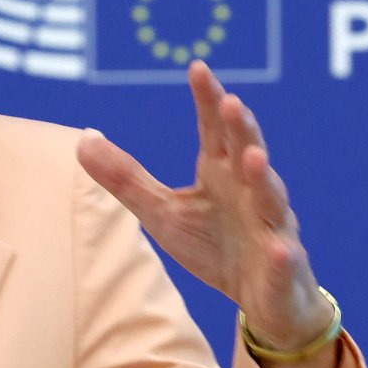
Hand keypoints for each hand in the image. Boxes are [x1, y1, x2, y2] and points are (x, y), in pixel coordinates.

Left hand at [76, 61, 334, 351]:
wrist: (261, 299)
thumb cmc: (214, 246)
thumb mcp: (163, 213)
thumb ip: (127, 179)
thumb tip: (82, 139)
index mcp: (223, 174)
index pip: (215, 131)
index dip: (209, 100)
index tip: (197, 68)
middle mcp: (252, 193)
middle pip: (248, 154)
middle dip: (242, 129)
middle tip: (232, 103)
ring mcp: (273, 228)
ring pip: (272, 200)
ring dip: (265, 179)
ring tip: (256, 159)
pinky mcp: (283, 269)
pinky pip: (285, 260)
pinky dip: (284, 254)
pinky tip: (281, 248)